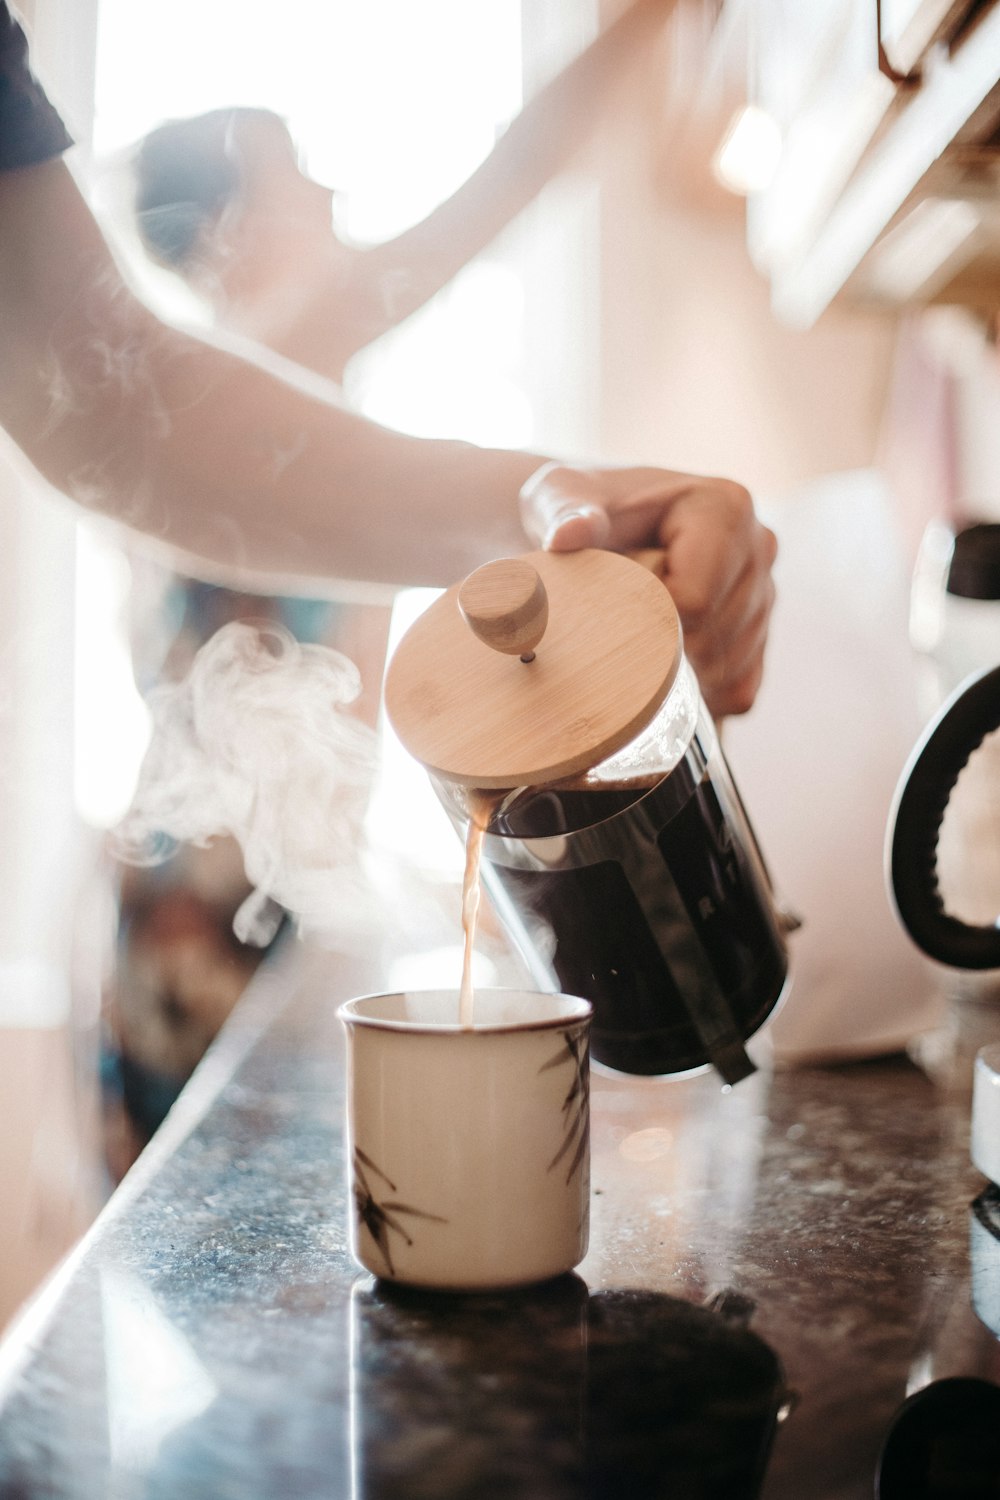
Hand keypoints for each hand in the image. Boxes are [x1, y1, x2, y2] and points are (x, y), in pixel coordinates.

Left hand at [519, 462, 776, 718]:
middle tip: (619, 620)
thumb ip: (565, 513)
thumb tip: (569, 535)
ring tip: (638, 637)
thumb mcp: (559, 498)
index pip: (698, 598)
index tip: (612, 605)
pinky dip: (702, 696)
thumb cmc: (576, 511)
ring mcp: (763, 591)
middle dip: (662, 646)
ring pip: (732, 667)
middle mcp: (758, 545)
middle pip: (718, 637)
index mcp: (725, 506)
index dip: (648, 619)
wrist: (587, 530)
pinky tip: (662, 678)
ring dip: (679, 673)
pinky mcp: (757, 632)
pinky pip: (741, 688)